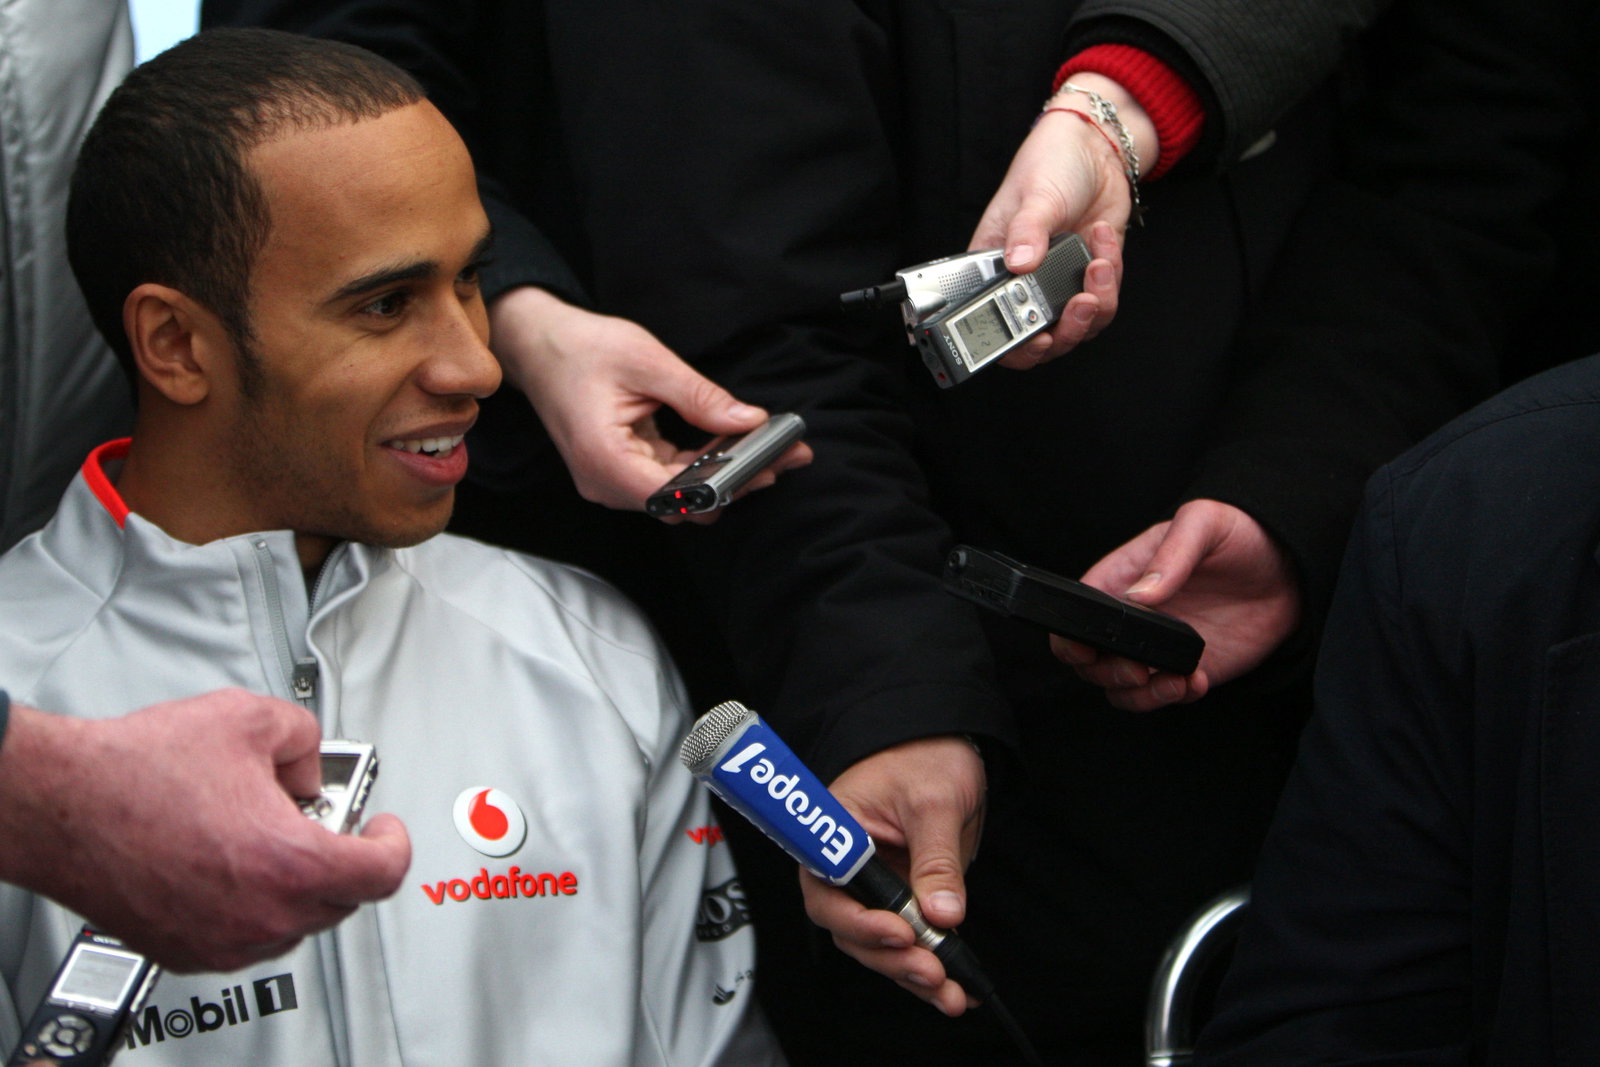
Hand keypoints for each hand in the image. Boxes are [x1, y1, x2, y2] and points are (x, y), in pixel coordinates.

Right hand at [0, 690, 411, 972]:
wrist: (63, 804)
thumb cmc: (138, 770)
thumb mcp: (251, 719)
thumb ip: (307, 740)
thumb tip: (313, 768)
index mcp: (291, 861)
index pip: (384, 873)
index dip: (392, 842)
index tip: (382, 828)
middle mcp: (262, 913)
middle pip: (342, 898)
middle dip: (340, 854)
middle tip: (318, 817)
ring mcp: (224, 940)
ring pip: (296, 920)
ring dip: (296, 881)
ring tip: (263, 832)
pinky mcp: (188, 950)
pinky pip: (249, 934)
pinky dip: (255, 901)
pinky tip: (230, 860)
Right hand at [490, 287, 811, 521]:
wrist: (537, 344)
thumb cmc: (581, 348)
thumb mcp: (647, 361)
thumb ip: (699, 396)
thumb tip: (748, 421)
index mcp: (604, 458)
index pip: (674, 494)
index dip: (724, 486)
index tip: (766, 468)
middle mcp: (604, 482)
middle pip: (682, 502)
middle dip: (735, 481)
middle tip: (786, 455)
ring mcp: (610, 480)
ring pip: (679, 494)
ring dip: (722, 474)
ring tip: (770, 449)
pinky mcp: (620, 470)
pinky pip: (668, 479)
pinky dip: (701, 465)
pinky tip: (734, 444)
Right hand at [798, 736, 985, 1016]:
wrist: (941, 739)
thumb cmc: (923, 754)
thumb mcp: (934, 802)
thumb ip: (937, 859)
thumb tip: (943, 913)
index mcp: (835, 835)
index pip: (828, 890)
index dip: (857, 920)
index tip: (898, 933)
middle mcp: (846, 866)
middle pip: (851, 928)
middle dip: (891, 957)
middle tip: (932, 970)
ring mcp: (874, 886)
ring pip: (877, 944)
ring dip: (911, 973)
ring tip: (950, 992)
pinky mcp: (901, 898)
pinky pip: (906, 940)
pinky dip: (927, 965)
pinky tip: (954, 986)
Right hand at [969, 73, 1155, 366]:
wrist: (1095, 147)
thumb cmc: (1050, 164)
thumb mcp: (1034, 195)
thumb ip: (1026, 231)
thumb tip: (1019, 263)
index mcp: (997, 269)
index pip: (996, 322)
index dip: (1014, 345)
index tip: (1036, 339)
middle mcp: (1026, 283)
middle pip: (1042, 339)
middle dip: (1066, 331)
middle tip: (1079, 305)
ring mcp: (1060, 283)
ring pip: (1078, 327)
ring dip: (1096, 304)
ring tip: (1099, 266)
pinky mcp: (1091, 277)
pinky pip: (1105, 300)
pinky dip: (1112, 279)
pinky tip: (1105, 243)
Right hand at [1054, 500, 1301, 710]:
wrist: (1290, 567)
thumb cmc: (1239, 533)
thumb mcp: (1204, 524)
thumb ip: (1171, 554)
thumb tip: (1140, 594)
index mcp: (1120, 578)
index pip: (1076, 614)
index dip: (1069, 638)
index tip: (1085, 649)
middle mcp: (1132, 617)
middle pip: (1090, 662)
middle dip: (1107, 673)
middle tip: (1139, 669)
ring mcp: (1158, 646)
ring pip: (1121, 688)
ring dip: (1139, 695)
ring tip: (1173, 682)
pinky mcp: (1188, 667)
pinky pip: (1164, 695)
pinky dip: (1174, 697)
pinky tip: (1197, 681)